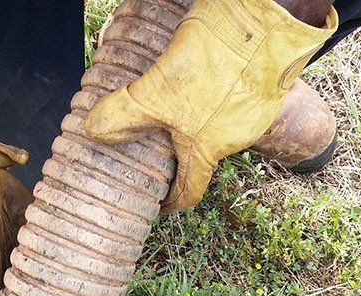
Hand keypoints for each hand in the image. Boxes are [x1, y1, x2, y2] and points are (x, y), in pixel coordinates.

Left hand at [86, 0, 336, 212]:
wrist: (267, 25)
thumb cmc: (216, 62)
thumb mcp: (159, 89)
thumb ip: (126, 113)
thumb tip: (93, 131)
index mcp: (207, 149)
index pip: (189, 191)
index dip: (171, 202)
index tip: (160, 205)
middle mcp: (233, 139)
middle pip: (203, 154)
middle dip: (181, 151)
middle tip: (160, 141)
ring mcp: (254, 114)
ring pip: (219, 126)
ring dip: (199, 119)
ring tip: (179, 99)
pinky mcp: (265, 87)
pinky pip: (236, 101)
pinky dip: (218, 96)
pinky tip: (207, 75)